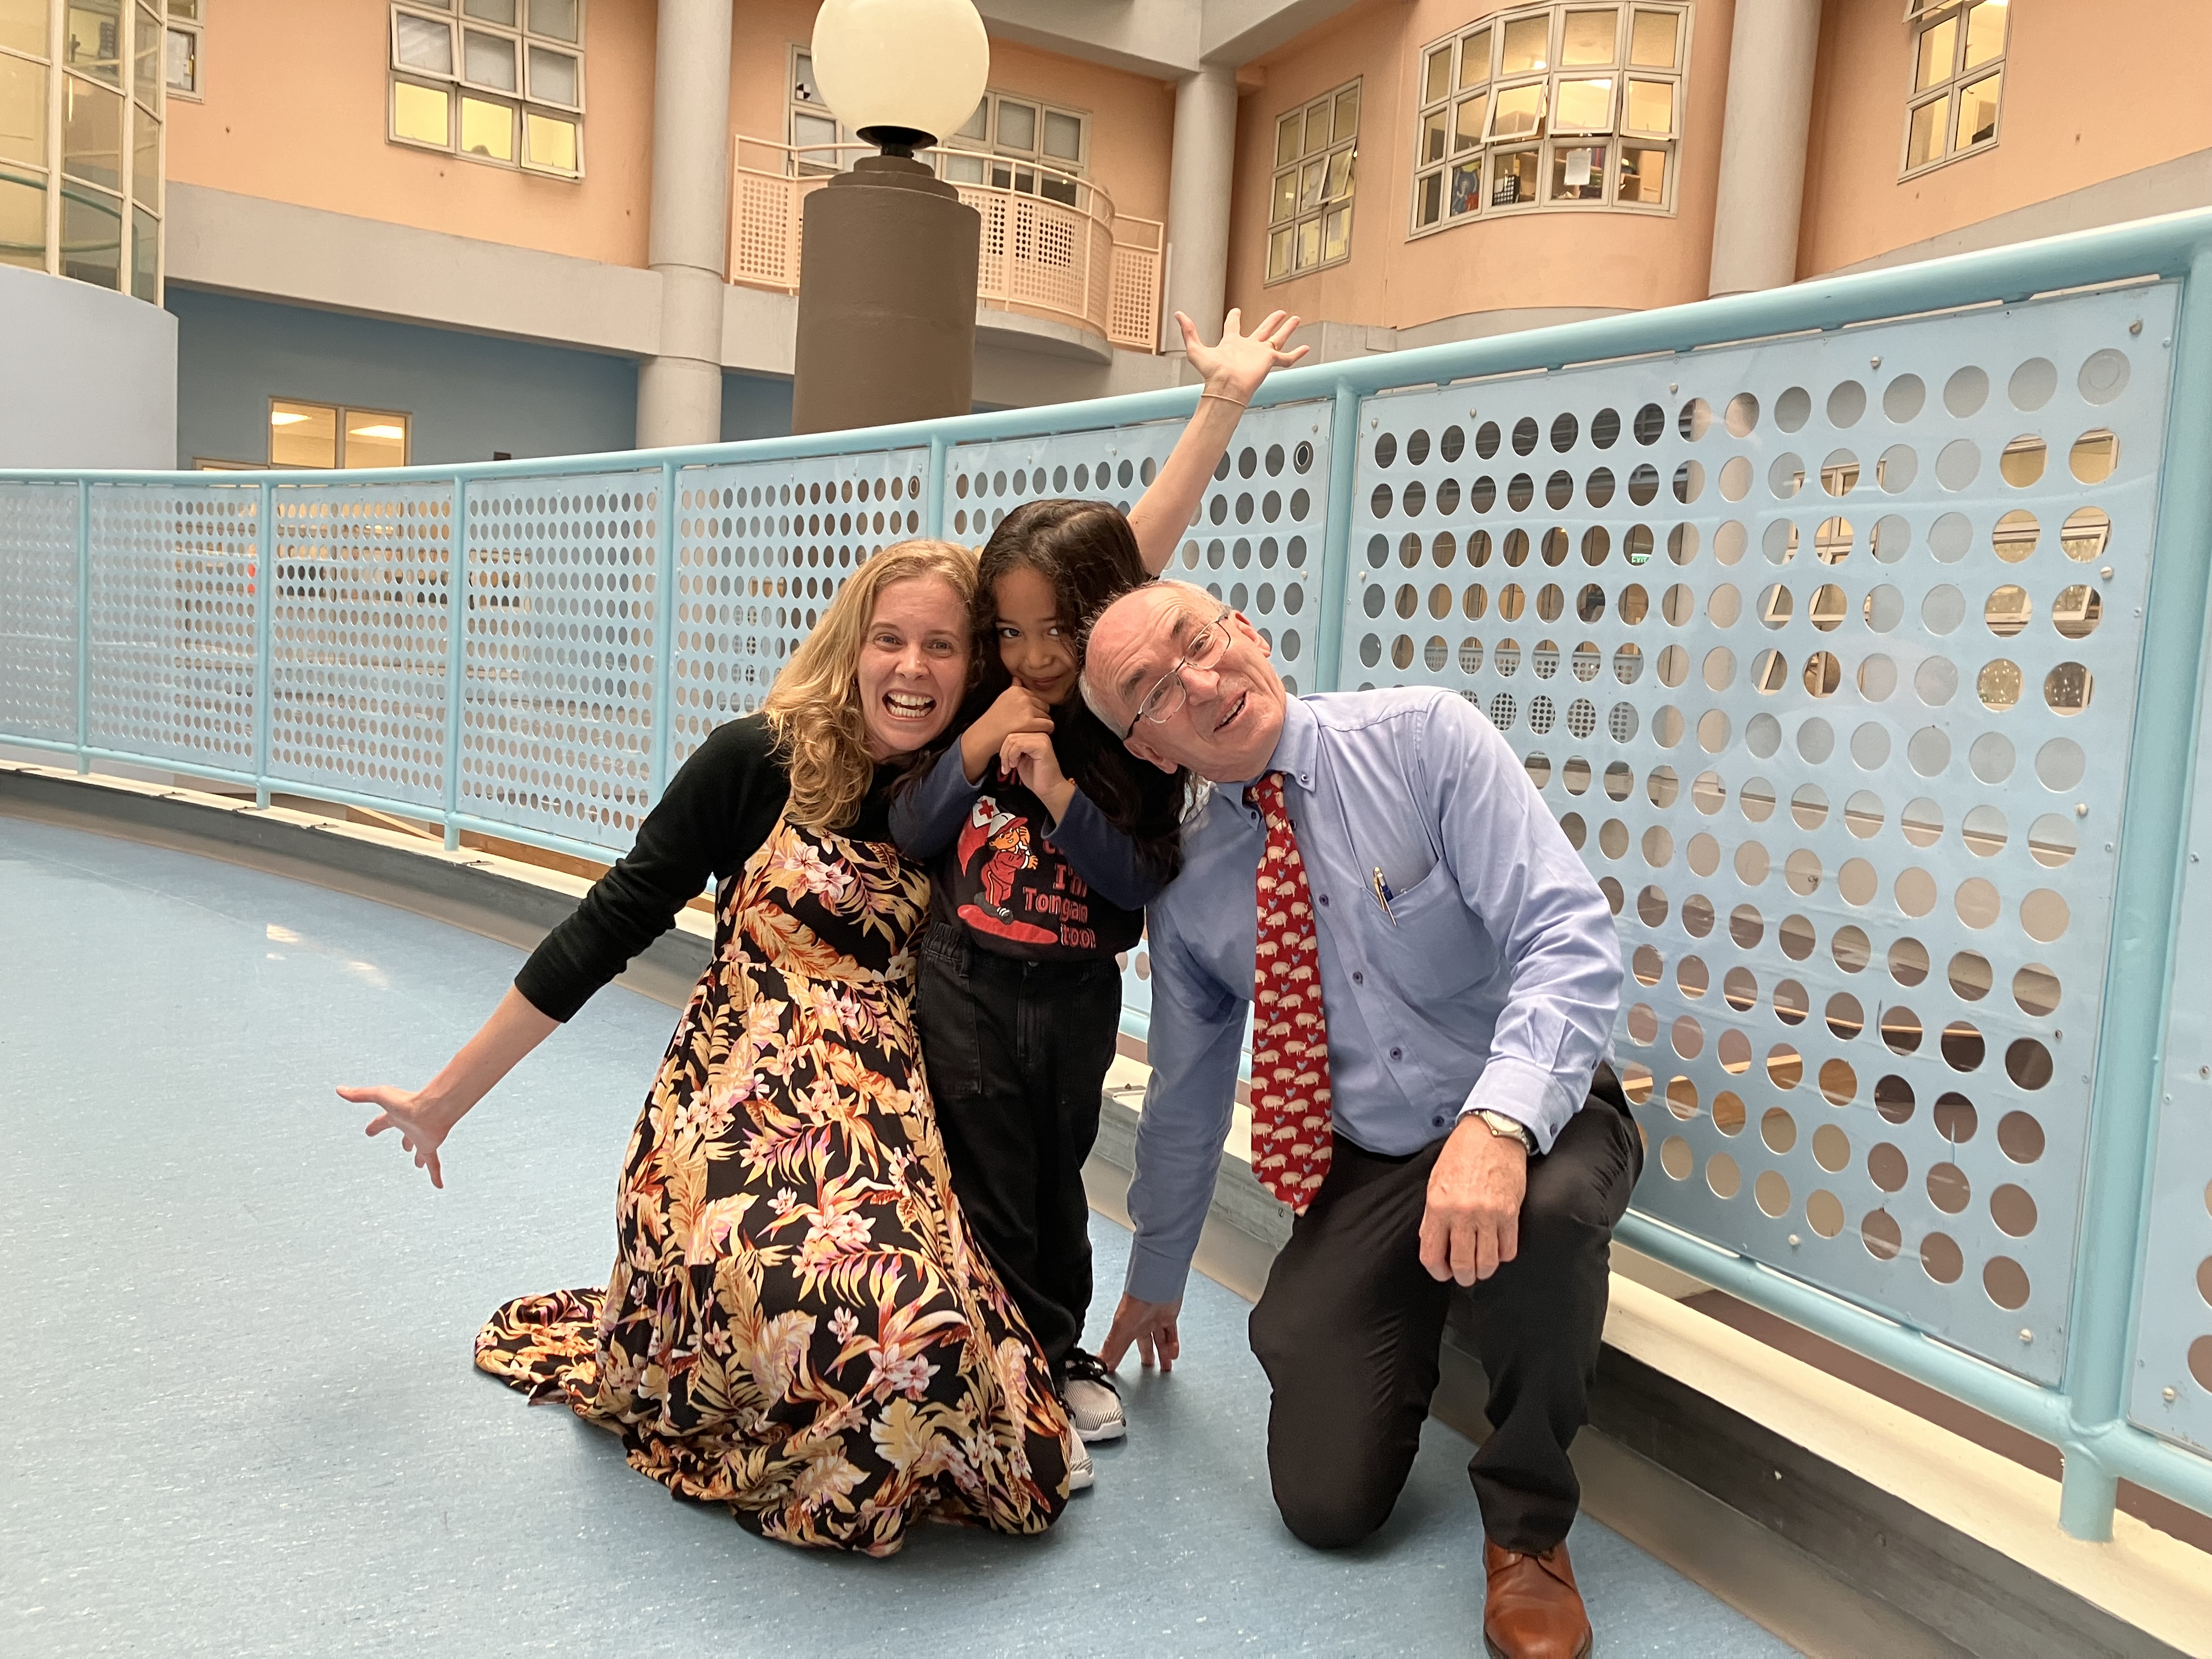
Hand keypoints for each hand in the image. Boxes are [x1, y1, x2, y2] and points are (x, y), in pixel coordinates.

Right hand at [341, 1083, 464, 1188]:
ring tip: (419, 1163)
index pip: (383, 1121)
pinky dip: (435, 1176)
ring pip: (421, 1151)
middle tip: (405, 1147)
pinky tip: (439, 1186)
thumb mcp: (379, 1096)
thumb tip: (339, 1089)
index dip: (376, 1126)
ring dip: (420, 1157)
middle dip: (405, 1141)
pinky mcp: (430, 1147)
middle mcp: (412, 1127)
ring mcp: (422, 1138)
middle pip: (407, 1136)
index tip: (369, 1131)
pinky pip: (434, 1165)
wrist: (433, 1108)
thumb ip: (360, 1094)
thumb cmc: (408, 1101)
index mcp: (398, 1116)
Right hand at [961, 685, 1050, 782]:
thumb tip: (1017, 678)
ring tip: (1031, 730)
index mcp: (1017, 690)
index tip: (1026, 717)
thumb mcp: (1003, 698)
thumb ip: (1013, 688)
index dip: (1034, 709)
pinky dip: (1047, 730)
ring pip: (1047, 716)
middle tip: (1030, 725)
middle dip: (1039, 716)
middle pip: (1044, 706)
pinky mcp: (1029, 722)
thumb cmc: (994, 719)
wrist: (985, 735)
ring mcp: (1026, 709)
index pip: (1037, 698)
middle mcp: (1023, 697)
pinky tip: (1039, 733)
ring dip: (1042, 724)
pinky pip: (1049, 725)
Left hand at [999, 730, 1073, 820]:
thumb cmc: (1035, 776)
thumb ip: (1012, 748)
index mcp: (1034, 734)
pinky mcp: (1042, 745)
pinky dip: (1012, 756)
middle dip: (1004, 752)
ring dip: (1007, 756)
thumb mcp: (1018, 759)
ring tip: (1010, 767)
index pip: (1011, 733)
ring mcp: (1041, 738)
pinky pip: (1019, 745)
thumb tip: (998, 744)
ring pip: (1013, 739)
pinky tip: (1015, 765)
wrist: (1049, 789)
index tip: (1004, 763)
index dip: (1003, 748)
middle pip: (1011, 735)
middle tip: (1005, 767)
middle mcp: (1039, 732)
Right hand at [1098, 1293, 1182, 1372]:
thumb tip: (1101, 1363)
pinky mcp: (1169, 1316)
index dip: (1118, 1357)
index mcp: (1126, 1326)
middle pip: (1144, 1343)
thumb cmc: (1137, 1300)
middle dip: (1147, 1355)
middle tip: (1148, 1367)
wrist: (1156, 1285)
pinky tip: (1174, 1353)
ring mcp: (1155, 1319)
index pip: (1121, 1346)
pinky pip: (1172, 1333)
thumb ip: (1112, 1348)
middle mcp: (1140, 1323)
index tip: (1116, 1367)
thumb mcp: (1121, 1328)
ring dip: (1163, 1354)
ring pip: (1160, 1340)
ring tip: (1166, 1366)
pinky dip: (1173, 1344)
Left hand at [1177, 307, 1309, 402]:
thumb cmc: (1211, 373)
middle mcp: (1248, 347)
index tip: (1236, 310)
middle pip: (1262, 330)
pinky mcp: (1269, 361)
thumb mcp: (1195, 349)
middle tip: (1280, 312)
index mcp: (1231, 343)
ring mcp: (1260, 354)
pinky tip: (1306, 348)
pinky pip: (1286, 358)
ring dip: (1286, 329)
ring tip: (1295, 319)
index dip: (1233, 318)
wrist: (1225, 386)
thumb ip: (1188, 331)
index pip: (1233, 326)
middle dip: (1271, 321)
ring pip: (1277, 339)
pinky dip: (1297, 354)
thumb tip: (1178, 314)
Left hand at [1418, 1115, 1528, 1285]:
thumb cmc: (1462, 1154)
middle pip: (1461, 1264)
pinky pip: (1508, 1249)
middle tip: (1465, 1275)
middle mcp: (1462, 1214)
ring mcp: (1488, 1215)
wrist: (1492, 1132)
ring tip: (1482, 1267)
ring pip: (1487, 1262)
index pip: (1432, 1255)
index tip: (1442, 1272)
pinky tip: (1498, 1250)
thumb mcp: (1435, 1182)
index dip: (1437, 1271)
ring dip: (1484, 1270)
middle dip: (1463, 1276)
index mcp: (1438, 1206)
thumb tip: (1431, 1242)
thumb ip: (1431, 1215)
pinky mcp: (1510, 1213)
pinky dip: (1503, 1255)